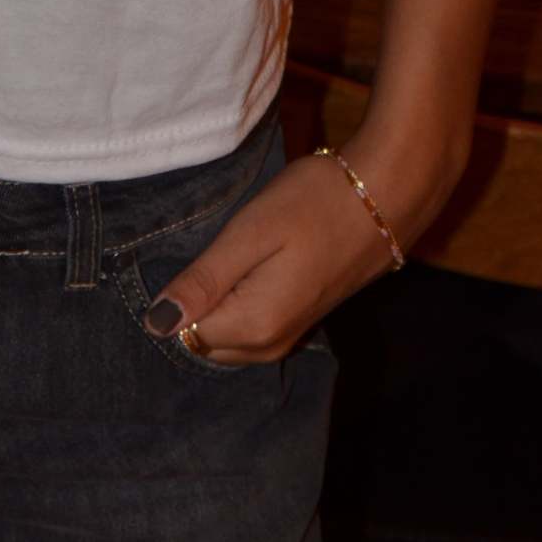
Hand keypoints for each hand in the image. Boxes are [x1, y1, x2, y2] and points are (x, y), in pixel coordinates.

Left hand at [141, 134, 462, 364]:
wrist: (385, 197)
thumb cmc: (314, 204)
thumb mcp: (250, 233)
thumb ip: (204, 282)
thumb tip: (156, 324)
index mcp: (255, 326)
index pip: (185, 331)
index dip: (178, 294)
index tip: (196, 254)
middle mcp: (271, 344)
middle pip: (204, 340)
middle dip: (195, 303)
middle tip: (214, 249)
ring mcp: (289, 335)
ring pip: (226, 336)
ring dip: (216, 302)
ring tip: (233, 251)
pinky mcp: (300, 319)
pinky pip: (249, 327)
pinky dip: (236, 303)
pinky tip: (247, 264)